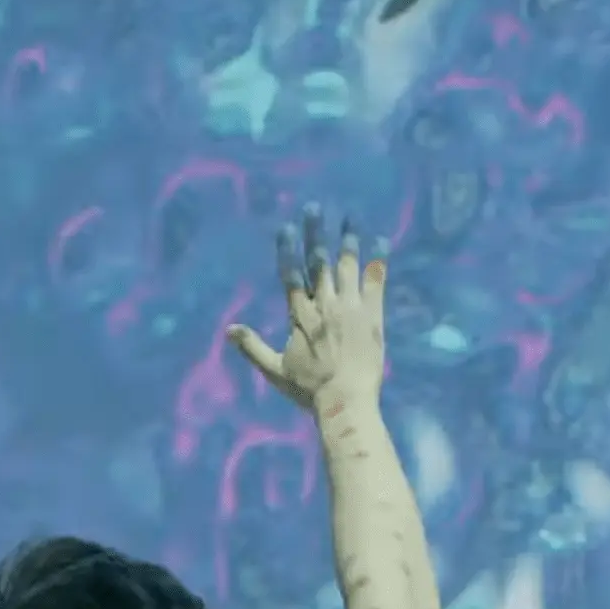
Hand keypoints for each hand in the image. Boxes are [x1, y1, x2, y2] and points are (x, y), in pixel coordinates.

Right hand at [228, 205, 386, 417]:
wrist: (346, 401)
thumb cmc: (309, 389)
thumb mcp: (274, 370)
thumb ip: (252, 347)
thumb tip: (228, 330)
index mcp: (300, 315)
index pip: (291, 275)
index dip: (288, 249)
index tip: (287, 227)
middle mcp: (324, 304)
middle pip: (318, 262)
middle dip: (316, 233)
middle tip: (314, 208)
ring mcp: (350, 308)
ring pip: (347, 267)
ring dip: (347, 241)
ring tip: (349, 218)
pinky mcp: (372, 316)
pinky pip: (375, 282)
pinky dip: (378, 261)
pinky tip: (381, 242)